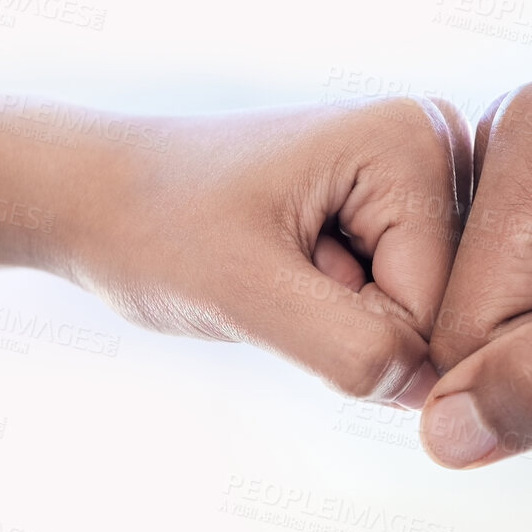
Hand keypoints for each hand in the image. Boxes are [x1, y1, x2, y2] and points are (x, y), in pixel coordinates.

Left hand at [0, 92, 469, 407]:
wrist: (91, 196)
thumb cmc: (150, 227)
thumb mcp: (242, 293)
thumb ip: (349, 348)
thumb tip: (437, 392)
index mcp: (413, 139)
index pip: (439, 305)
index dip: (358, 333)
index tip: (279, 281)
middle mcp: (436, 144)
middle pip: (440, 309)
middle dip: (356, 324)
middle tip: (274, 274)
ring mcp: (419, 179)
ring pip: (419, 318)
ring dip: (342, 321)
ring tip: (276, 268)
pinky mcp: (395, 210)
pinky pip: (396, 309)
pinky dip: (337, 313)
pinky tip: (287, 268)